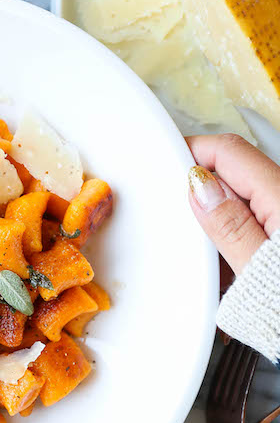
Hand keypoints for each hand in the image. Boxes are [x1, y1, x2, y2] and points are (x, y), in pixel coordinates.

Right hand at [188, 134, 279, 274]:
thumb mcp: (257, 269)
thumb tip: (199, 187)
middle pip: (234, 175)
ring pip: (243, 202)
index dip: (192, 152)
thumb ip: (228, 225)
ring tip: (213, 264)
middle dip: (202, 196)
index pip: (228, 151)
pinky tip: (232, 271)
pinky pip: (256, 224)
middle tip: (183, 226)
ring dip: (220, 224)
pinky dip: (237, 241)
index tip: (165, 167)